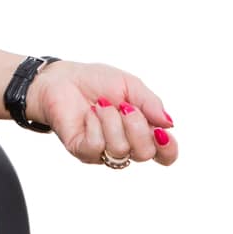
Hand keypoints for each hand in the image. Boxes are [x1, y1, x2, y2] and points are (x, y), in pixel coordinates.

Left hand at [26, 59, 177, 166]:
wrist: (63, 78)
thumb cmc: (97, 82)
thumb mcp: (130, 85)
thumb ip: (151, 104)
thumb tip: (169, 124)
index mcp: (142, 132)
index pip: (165, 155)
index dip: (169, 149)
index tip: (162, 132)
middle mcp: (126, 146)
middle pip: (145, 154)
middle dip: (137, 126)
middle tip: (124, 106)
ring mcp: (103, 151)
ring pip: (121, 149)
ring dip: (112, 121)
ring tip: (101, 105)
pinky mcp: (82, 150)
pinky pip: (97, 146)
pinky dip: (95, 124)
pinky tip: (90, 114)